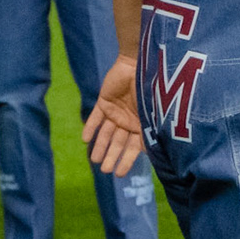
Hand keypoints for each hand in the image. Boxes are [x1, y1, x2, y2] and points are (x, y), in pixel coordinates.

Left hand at [82, 55, 144, 175]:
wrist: (140, 63)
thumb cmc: (151, 89)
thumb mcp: (154, 112)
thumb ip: (151, 129)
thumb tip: (154, 152)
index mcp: (142, 124)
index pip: (133, 148)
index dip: (126, 160)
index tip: (120, 175)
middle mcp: (128, 121)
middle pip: (117, 142)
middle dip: (111, 156)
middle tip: (104, 171)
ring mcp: (116, 111)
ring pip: (105, 133)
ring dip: (100, 146)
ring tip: (94, 160)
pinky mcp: (104, 102)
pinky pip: (95, 117)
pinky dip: (90, 127)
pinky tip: (84, 139)